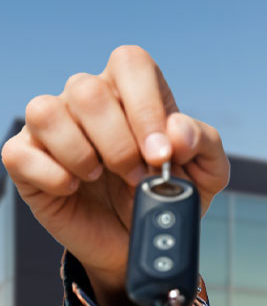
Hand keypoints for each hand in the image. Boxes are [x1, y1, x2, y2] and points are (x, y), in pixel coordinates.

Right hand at [0, 45, 228, 305]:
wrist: (139, 243)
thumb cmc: (168, 196)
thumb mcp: (207, 174)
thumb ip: (204, 143)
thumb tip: (177, 130)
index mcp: (132, 93)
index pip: (130, 63)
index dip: (146, 106)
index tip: (160, 154)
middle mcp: (88, 102)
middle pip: (87, 88)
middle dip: (119, 142)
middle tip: (136, 176)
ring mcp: (53, 128)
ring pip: (45, 110)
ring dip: (81, 153)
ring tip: (99, 177)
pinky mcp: (26, 159)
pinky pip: (20, 152)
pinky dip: (53, 175)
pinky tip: (73, 189)